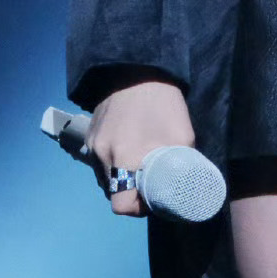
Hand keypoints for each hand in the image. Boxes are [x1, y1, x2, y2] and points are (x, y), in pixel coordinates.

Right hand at [85, 78, 196, 217]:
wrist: (137, 69)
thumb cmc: (162, 103)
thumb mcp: (182, 136)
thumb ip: (182, 165)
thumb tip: (187, 185)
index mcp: (123, 159)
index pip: (121, 204)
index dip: (138, 208)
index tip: (152, 200)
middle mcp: (101, 155)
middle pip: (112, 192)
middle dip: (131, 194)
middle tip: (150, 184)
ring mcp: (92, 144)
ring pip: (104, 177)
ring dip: (120, 179)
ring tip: (139, 167)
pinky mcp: (90, 133)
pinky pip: (99, 161)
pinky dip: (112, 164)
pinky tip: (127, 152)